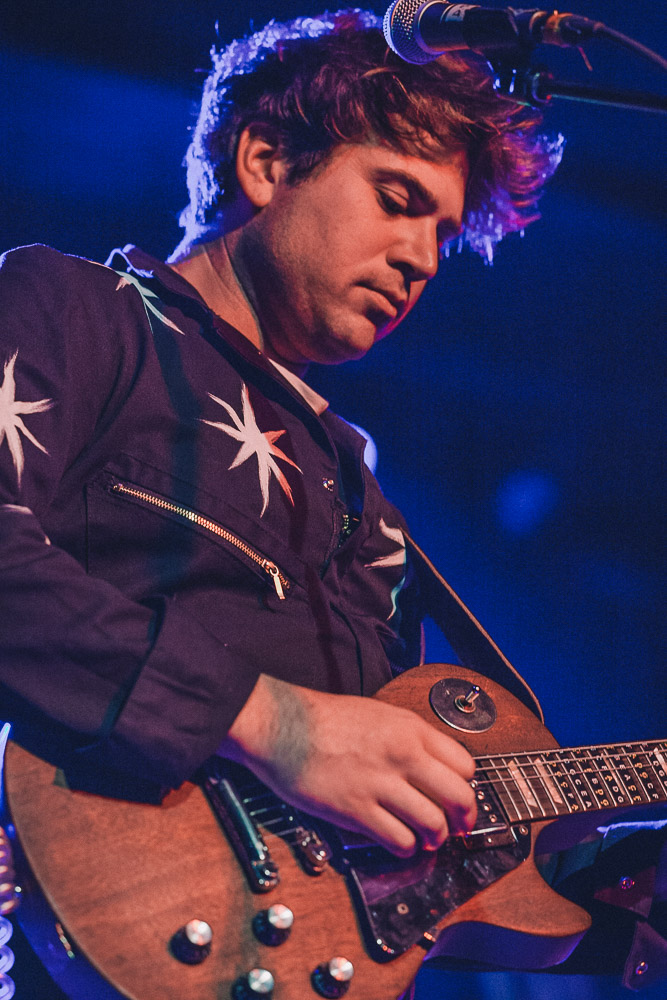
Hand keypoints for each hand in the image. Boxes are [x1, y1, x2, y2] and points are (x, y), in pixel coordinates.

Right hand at [218, 674, 476, 856]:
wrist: (283, 726)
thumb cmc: (324, 719)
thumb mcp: (379, 714)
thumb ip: (408, 738)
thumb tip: (431, 766)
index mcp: (410, 729)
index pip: (464, 765)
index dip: (466, 786)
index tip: (460, 797)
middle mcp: (403, 755)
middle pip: (458, 797)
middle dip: (463, 819)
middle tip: (457, 828)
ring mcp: (382, 784)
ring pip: (434, 824)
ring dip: (435, 839)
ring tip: (426, 839)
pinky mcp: (357, 810)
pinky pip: (399, 840)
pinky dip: (406, 848)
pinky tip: (399, 842)